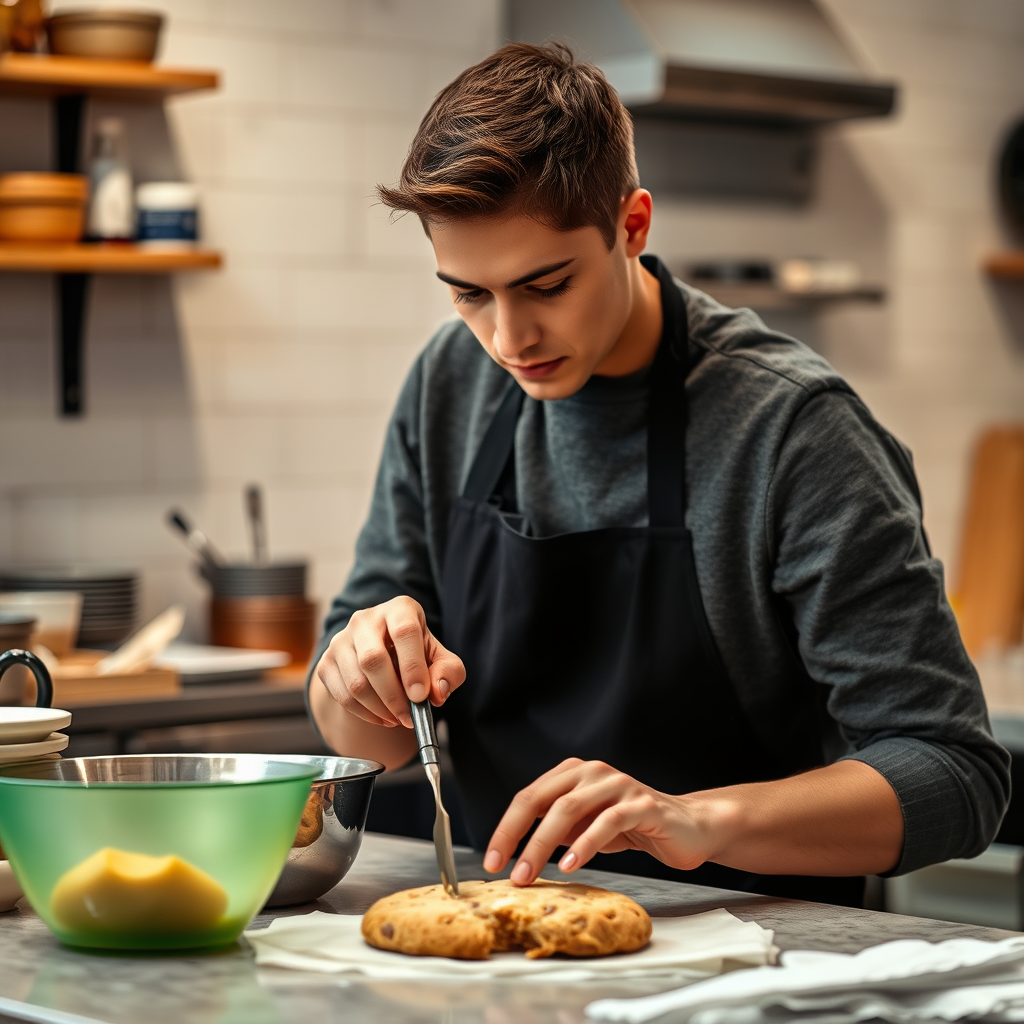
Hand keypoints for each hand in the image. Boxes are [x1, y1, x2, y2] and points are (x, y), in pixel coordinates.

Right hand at [315, 596, 465, 729]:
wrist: (384, 657)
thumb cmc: (417, 655)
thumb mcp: (441, 659)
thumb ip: (448, 673)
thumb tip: (437, 692)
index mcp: (400, 609)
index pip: (404, 632)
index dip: (413, 667)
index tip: (420, 696)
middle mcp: (365, 619)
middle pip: (373, 659)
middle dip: (393, 696)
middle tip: (409, 717)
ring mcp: (341, 640)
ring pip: (356, 682)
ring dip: (379, 709)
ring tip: (398, 718)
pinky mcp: (326, 662)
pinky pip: (342, 695)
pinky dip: (364, 714)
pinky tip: (382, 717)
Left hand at [483, 759, 714, 884]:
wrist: (686, 827)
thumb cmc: (631, 826)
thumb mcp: (585, 827)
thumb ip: (555, 829)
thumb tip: (514, 852)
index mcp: (573, 773)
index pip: (528, 797)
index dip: (506, 828)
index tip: (491, 859)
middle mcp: (592, 772)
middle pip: (543, 800)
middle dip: (519, 837)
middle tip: (506, 870)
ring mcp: (617, 785)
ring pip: (570, 808)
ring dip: (544, 843)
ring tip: (530, 873)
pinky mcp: (642, 803)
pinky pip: (608, 821)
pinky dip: (585, 843)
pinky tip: (570, 865)